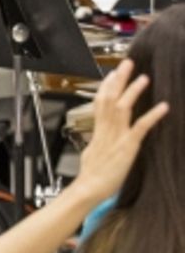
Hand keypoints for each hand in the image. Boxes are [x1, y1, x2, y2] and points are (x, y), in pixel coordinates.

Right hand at [74, 60, 168, 204]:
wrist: (89, 188)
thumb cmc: (92, 176)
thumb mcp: (92, 153)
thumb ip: (99, 142)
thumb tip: (102, 137)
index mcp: (98, 131)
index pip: (100, 102)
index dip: (107, 86)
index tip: (112, 73)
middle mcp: (106, 130)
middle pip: (109, 98)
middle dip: (118, 80)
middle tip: (126, 64)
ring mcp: (116, 137)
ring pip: (122, 107)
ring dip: (133, 91)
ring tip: (144, 78)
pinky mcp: (127, 146)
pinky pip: (140, 127)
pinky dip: (152, 115)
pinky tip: (163, 107)